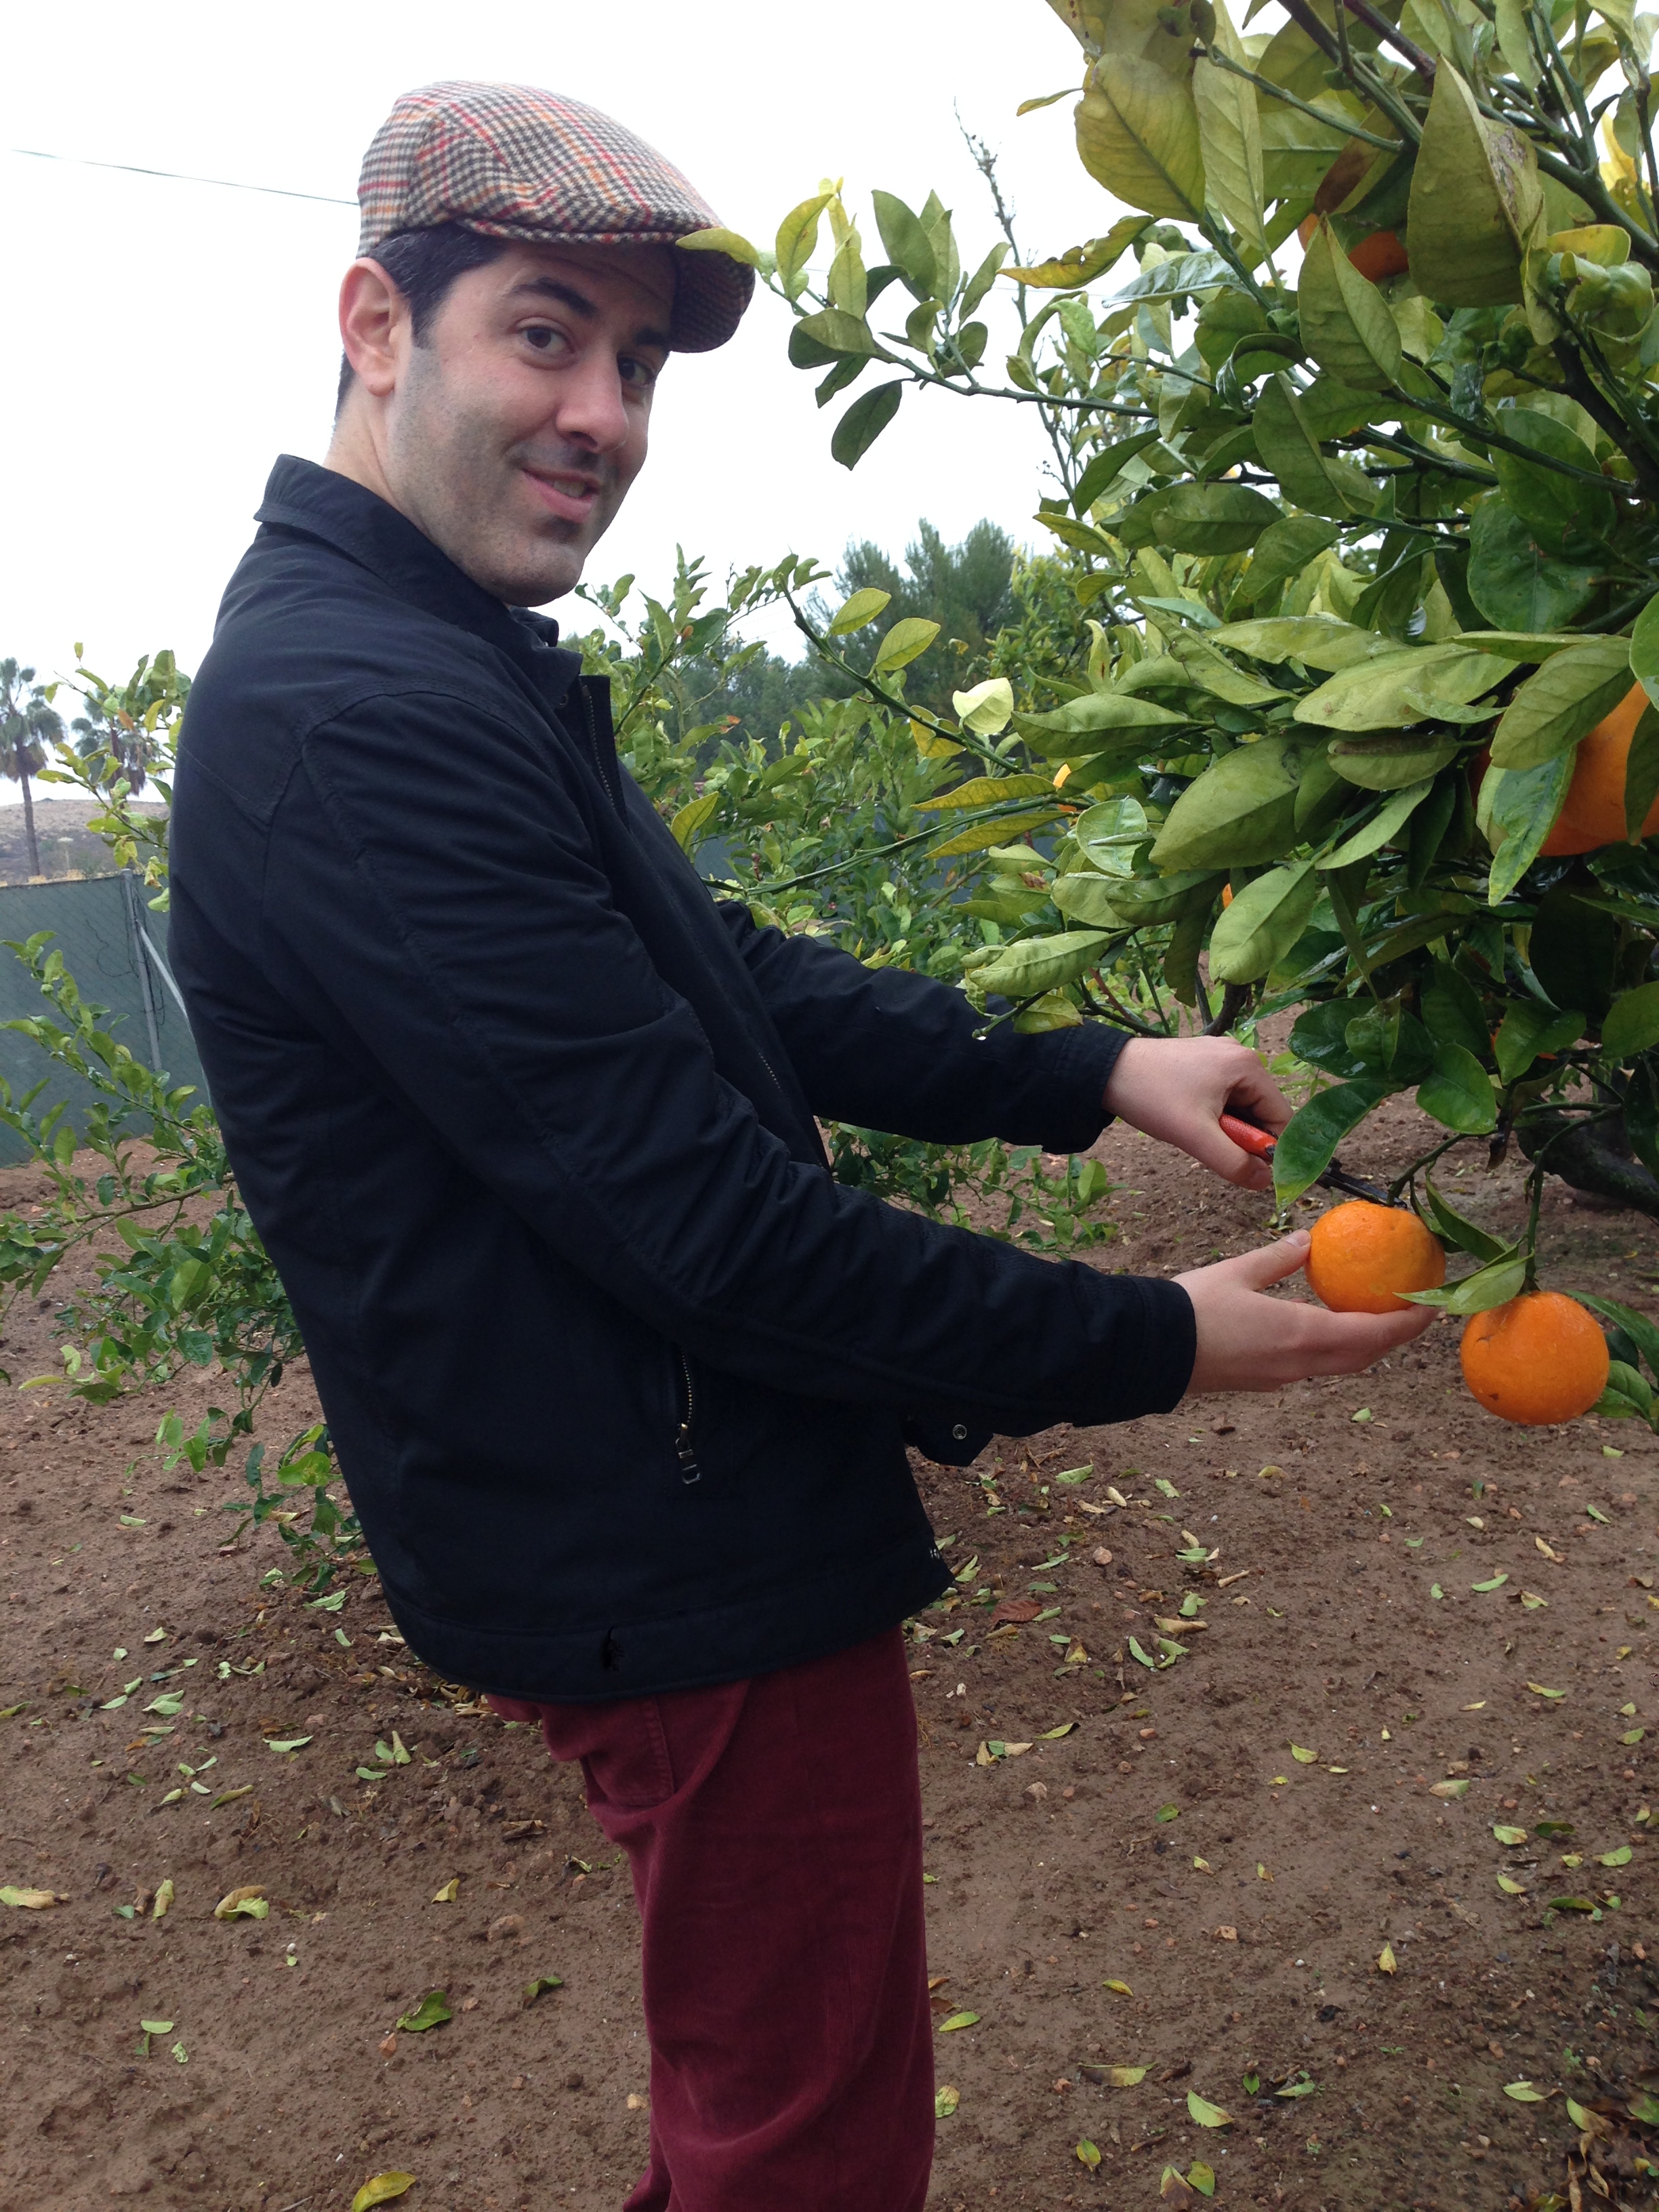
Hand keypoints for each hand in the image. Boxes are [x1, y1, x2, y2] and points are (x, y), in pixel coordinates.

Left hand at [1103, 1033, 1290, 1190]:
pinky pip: (1223, 1097)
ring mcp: (1221, 1057)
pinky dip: (1213, 1116)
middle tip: (1212, 1149)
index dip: (1273, 1149)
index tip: (1253, 1171)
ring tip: (1196, 1133)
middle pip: (1262, 1111)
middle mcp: (1241, 1055)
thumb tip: (1265, 1182)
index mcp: (1248, 1065)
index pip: (1282, 1116)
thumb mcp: (1195, 1136)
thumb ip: (1234, 1163)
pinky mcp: (1203, 1062)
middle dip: (1244, 1138)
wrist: (1104, 1071)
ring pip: (1241, 1107)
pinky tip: (1190, 1120)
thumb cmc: (1152, 1098)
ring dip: (1226, 1129)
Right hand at [1176, 1232, 1434, 1391]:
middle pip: (1364, 1356)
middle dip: (1394, 1338)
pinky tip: (1326, 1329)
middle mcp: (1300, 1363)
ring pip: (1341, 1365)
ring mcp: (1282, 1377)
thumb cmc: (1193, 1309)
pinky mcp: (1264, 1381)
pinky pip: (1314, 1367)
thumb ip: (1279, 1257)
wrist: (1151, 1352)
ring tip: (1377, 1320)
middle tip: (1414, 1313)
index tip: (1431, 1306)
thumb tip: (1309, 1240)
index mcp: (1301, 1334)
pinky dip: (1336, 1350)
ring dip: (1366, 1346)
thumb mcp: (1238, 1271)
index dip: (1407, 1322)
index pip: (1372, 1332)